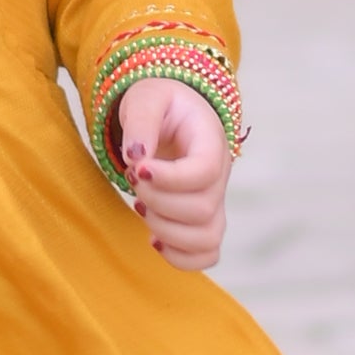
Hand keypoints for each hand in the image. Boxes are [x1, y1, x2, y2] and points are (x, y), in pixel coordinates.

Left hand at [112, 78, 230, 267]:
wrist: (172, 116)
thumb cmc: (160, 105)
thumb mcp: (146, 97)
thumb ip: (141, 120)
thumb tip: (137, 157)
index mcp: (211, 142)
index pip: (206, 171)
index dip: (171, 178)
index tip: (139, 168)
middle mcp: (220, 176)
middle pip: (203, 209)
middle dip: (157, 200)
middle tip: (134, 178)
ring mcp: (214, 202)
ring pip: (207, 239)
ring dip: (165, 230)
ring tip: (142, 205)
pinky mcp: (202, 222)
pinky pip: (206, 255)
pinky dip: (179, 257)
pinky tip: (153, 238)